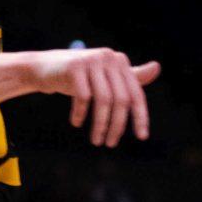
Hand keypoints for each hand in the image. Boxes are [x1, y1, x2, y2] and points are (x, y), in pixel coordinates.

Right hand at [29, 47, 159, 146]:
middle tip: (110, 143)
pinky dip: (80, 114)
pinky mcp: (74, 66)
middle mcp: (108, 57)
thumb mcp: (105, 78)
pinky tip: (76, 123)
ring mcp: (91, 60)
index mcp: (120, 61)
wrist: (44, 68)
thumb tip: (157, 66)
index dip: (140, 116)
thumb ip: (130, 77)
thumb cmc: (79, 77)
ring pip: (103, 100)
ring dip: (100, 124)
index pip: (136, 93)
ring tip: (96, 141)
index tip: (142, 137)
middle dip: (117, 125)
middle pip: (121, 99)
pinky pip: (83, 97)